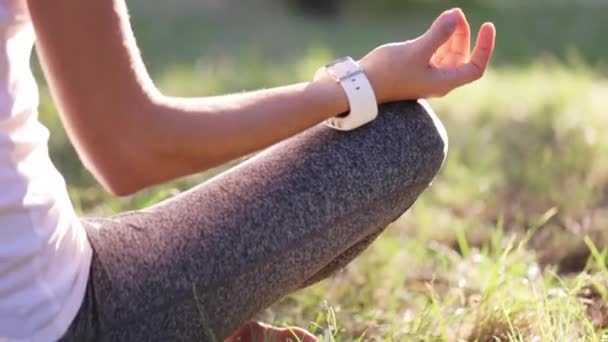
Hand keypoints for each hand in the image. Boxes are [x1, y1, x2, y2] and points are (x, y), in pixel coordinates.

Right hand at [359, 8, 495, 102]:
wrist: (362, 86)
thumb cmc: (388, 72)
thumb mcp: (416, 50)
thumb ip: (438, 33)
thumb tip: (456, 16)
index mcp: (443, 82)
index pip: (475, 67)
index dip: (485, 47)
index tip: (487, 26)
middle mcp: (438, 82)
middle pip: (462, 57)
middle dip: (463, 34)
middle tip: (455, 14)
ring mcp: (426, 77)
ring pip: (448, 55)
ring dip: (451, 36)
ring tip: (447, 17)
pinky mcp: (415, 71)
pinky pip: (435, 55)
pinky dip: (439, 41)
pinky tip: (434, 30)